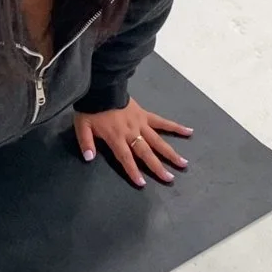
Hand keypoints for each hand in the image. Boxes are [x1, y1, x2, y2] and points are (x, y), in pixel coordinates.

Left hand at [74, 98, 192, 186]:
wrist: (102, 87)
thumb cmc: (92, 108)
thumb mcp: (82, 126)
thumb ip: (86, 142)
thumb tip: (89, 158)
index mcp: (116, 137)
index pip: (126, 157)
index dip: (133, 171)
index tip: (142, 184)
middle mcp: (131, 133)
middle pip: (146, 152)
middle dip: (157, 166)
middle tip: (170, 179)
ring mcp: (141, 124)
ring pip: (158, 140)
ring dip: (170, 153)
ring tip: (183, 163)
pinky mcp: (146, 115)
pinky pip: (162, 122)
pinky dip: (175, 127)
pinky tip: (189, 131)